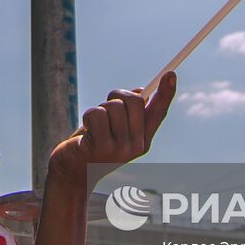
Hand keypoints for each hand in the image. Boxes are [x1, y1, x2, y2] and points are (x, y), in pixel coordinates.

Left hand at [47, 71, 176, 191]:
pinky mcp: (100, 148)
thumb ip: (129, 112)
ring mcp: (119, 149)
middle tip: (105, 105)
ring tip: (93, 125)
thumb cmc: (93, 143)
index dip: (166, 93)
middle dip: (117, 95)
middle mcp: (135, 146)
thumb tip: (141, 91)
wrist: (72, 171)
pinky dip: (88, 116)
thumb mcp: (114, 127)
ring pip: (114, 106)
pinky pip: (97, 114)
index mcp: (142, 140)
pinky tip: (85, 131)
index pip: (158, 113)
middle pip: (135, 101)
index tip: (171, 73)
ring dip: (99, 108)